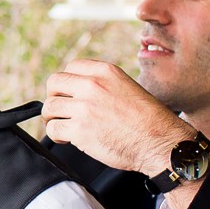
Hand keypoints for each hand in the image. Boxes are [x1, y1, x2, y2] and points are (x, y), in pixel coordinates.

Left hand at [42, 60, 195, 175]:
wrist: (159, 141)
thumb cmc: (148, 120)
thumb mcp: (127, 88)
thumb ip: (103, 85)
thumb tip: (79, 93)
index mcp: (105, 72)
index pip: (71, 67)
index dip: (66, 83)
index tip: (68, 94)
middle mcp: (93, 85)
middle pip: (54, 83)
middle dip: (54, 97)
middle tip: (60, 111)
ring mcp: (85, 107)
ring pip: (50, 107)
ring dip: (52, 118)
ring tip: (63, 127)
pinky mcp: (80, 130)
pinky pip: (54, 129)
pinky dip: (56, 136)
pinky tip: (67, 140)